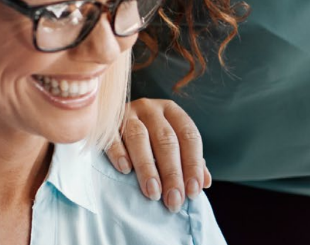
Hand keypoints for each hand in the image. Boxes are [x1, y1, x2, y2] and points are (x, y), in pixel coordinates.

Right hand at [105, 98, 211, 212]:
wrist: (111, 115)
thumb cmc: (148, 136)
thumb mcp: (171, 141)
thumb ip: (188, 159)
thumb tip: (204, 182)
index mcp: (173, 112)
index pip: (189, 136)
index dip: (193, 164)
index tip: (193, 191)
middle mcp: (152, 109)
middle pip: (166, 140)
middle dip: (172, 173)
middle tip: (174, 200)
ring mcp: (128, 113)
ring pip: (139, 138)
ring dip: (148, 168)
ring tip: (153, 193)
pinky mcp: (106, 123)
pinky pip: (112, 137)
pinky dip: (119, 153)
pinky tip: (125, 170)